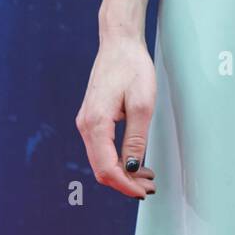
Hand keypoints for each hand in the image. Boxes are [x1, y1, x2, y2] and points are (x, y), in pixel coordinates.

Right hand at [76, 34, 156, 199]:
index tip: (144, 192)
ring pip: (101, 160)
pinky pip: (101, 148)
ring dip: (122, 173)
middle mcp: (85, 125)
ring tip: (146, 178)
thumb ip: (136, 139)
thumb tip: (131, 169)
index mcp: (95, 123)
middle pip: (101, 169)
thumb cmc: (132, 67)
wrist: (119, 42)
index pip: (107, 168)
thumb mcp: (142, 104)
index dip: (126, 185)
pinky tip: (134, 161)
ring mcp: (86, 122)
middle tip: (149, 188)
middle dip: (125, 183)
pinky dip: (117, 160)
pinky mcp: (92, 118)